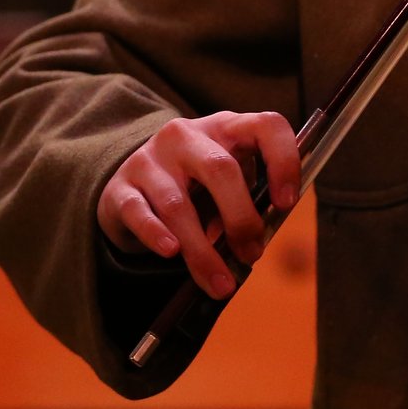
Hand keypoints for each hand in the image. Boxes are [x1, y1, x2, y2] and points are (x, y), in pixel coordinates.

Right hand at [96, 109, 300, 297]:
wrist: (132, 187)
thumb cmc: (195, 187)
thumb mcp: (225, 183)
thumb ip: (247, 201)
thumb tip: (257, 242)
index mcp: (225, 128)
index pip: (265, 126)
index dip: (283, 161)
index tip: (286, 204)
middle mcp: (186, 136)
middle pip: (220, 169)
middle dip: (241, 219)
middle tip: (252, 254)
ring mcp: (150, 159)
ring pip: (179, 204)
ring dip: (203, 249)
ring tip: (221, 283)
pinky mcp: (120, 187)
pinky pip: (139, 214)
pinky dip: (156, 235)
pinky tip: (171, 254)